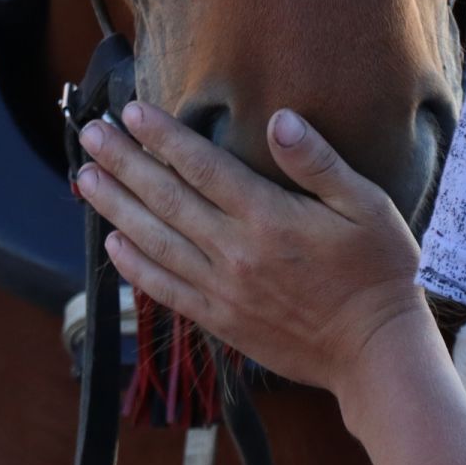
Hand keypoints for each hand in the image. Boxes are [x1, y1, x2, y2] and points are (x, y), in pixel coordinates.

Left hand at [74, 100, 427, 398]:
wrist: (376, 353)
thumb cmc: (380, 271)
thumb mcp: (366, 205)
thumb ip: (319, 162)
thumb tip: (280, 118)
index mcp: (269, 218)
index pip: (202, 166)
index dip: (162, 136)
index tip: (130, 111)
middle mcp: (236, 253)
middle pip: (166, 199)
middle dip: (124, 162)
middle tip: (90, 133)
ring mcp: (224, 290)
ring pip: (156, 241)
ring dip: (116, 207)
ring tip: (85, 178)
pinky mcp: (221, 321)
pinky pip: (165, 289)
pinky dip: (135, 265)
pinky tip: (113, 242)